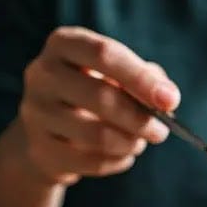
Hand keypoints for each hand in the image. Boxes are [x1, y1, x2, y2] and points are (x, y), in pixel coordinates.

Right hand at [16, 26, 179, 185]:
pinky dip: (117, 162)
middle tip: (161, 131)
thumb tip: (167, 97)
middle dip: (140, 118)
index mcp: (64, 44)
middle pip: (101, 97)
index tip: (170, 100)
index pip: (104, 54)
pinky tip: (123, 156)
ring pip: (97, 135)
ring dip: (130, 143)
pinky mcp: (40, 150)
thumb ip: (146, 78)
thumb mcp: (117, 74)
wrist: (49, 129)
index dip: (141, 78)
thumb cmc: (93, 91)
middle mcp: (42, 74)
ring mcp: (35, 113)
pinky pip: (90, 162)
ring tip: (139, 142)